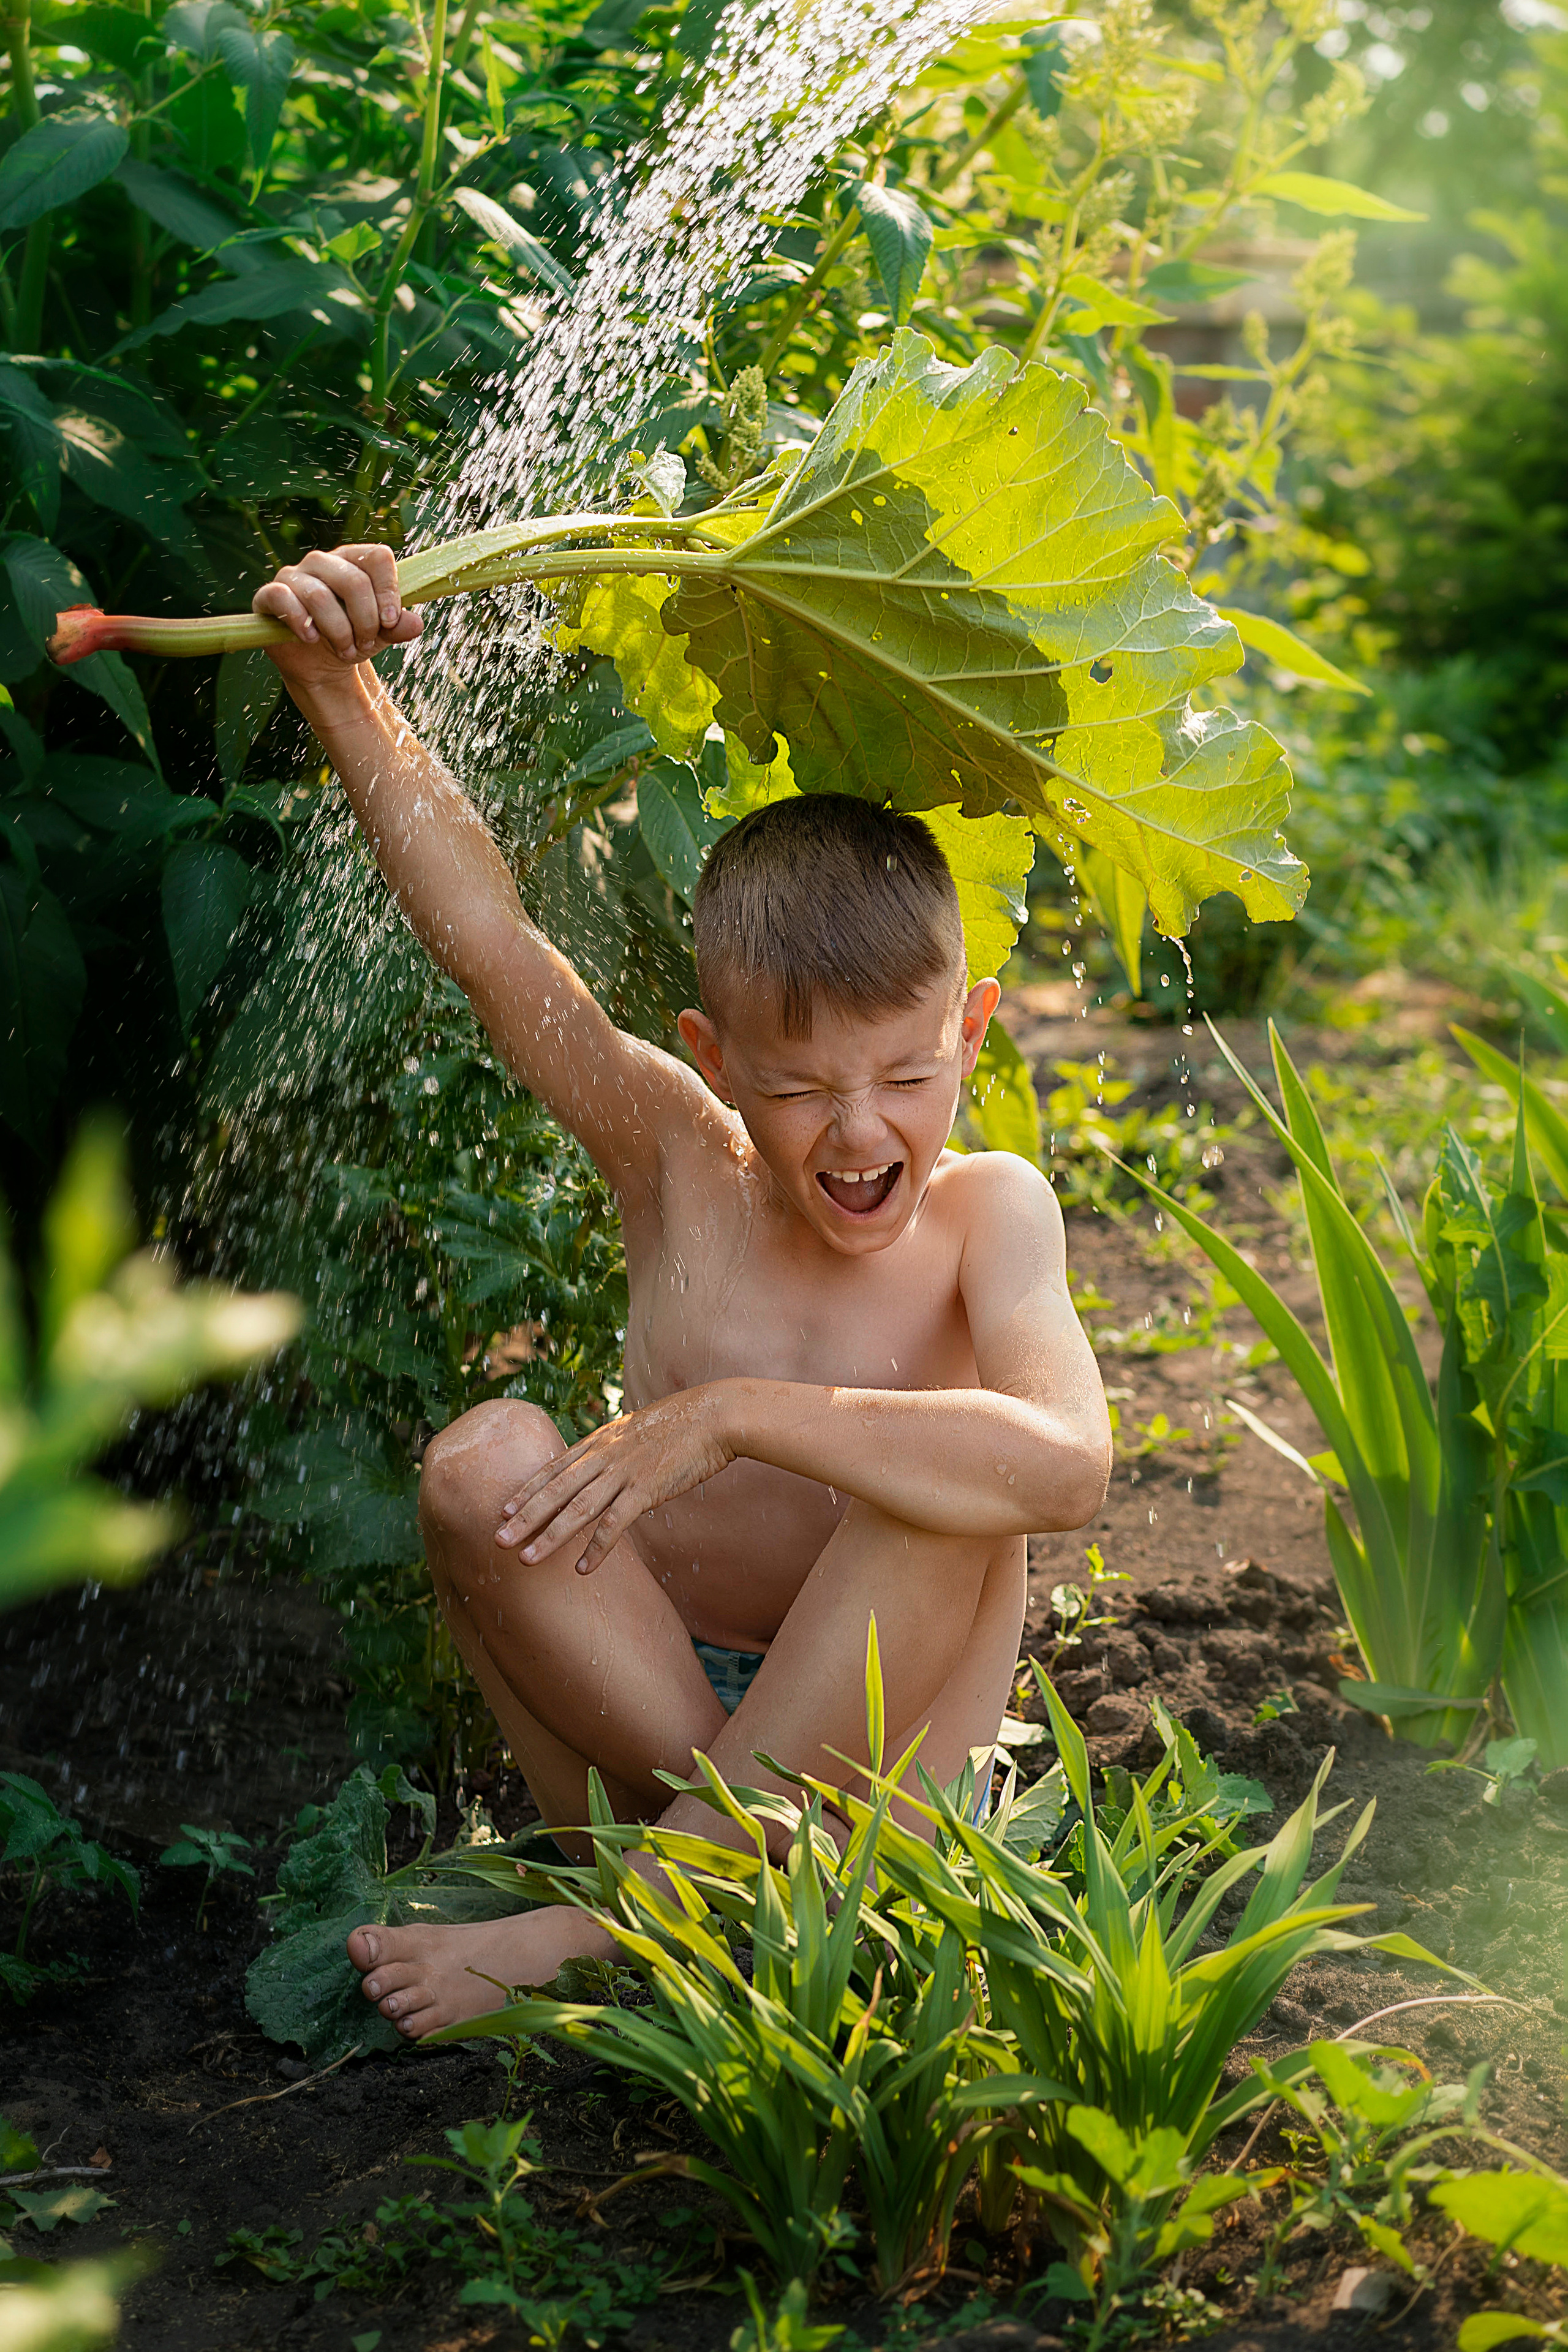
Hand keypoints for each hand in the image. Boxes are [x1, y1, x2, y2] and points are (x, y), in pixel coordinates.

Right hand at [252, 543, 423, 685]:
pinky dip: (301, 622)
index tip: (390, 622)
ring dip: (338, 631)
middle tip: (365, 644)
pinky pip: (283, 599)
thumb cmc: (352, 639)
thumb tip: (415, 624)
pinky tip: (311, 639)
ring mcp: (293, 576)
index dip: (388, 591)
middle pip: (352, 580)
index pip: (377, 557)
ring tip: (345, 651)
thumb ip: (397, 627)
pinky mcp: (269, 595)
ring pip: (319, 595)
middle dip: (365, 620)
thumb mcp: (380, 635)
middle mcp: (322, 562)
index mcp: (353, 561)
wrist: (319, 665)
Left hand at [496, 1387, 735, 1574]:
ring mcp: (623, 1472)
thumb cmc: (683, 1424)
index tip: (503, 1509)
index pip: (554, 1467)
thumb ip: (617, 1447)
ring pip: (575, 1508)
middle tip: (496, 1540)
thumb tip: (605, 1464)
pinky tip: (582, 1569)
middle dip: (523, 1517)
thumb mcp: (639, 1430)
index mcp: (601, 1441)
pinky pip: (614, 1523)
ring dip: (548, 1536)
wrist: (714, 1415)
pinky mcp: (646, 1488)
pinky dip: (596, 1547)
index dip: (526, 1490)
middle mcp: (604, 1456)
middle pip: (554, 1490)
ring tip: (524, 1559)